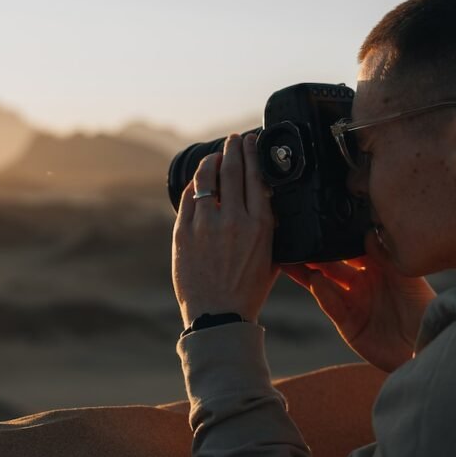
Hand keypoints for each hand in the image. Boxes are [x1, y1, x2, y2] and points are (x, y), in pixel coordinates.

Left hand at [172, 132, 279, 326]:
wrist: (218, 317)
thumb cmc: (248, 291)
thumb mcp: (272, 257)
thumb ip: (270, 228)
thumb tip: (267, 200)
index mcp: (260, 226)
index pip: (256, 176)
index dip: (252, 153)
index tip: (252, 141)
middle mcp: (233, 220)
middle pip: (232, 169)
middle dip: (233, 148)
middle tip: (234, 140)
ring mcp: (205, 225)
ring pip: (206, 178)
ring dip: (212, 161)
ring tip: (216, 156)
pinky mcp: (183, 233)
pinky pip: (188, 198)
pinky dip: (194, 185)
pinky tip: (198, 181)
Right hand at [282, 233, 434, 371]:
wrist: (425, 345)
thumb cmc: (422, 307)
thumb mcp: (405, 275)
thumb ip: (384, 254)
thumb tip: (366, 231)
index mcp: (376, 268)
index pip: (349, 249)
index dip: (334, 238)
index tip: (319, 224)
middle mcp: (361, 283)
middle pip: (331, 265)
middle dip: (314, 254)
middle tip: (297, 239)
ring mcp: (352, 303)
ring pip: (324, 284)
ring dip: (307, 272)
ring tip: (291, 258)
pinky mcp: (347, 323)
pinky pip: (331, 305)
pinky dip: (322, 293)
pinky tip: (315, 281)